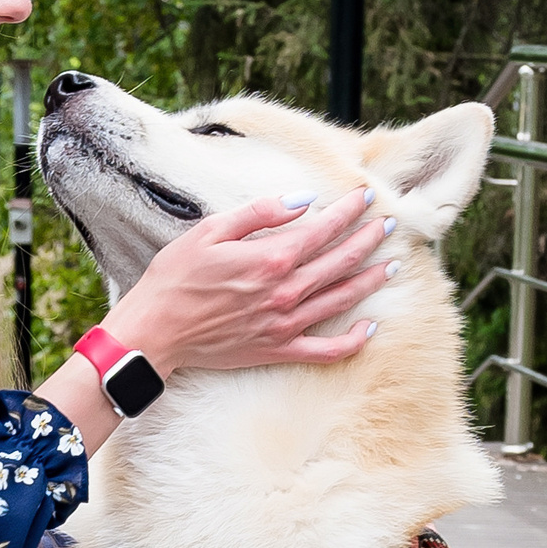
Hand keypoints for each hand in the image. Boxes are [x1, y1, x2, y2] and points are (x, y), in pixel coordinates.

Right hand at [100, 187, 393, 373]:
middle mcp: (285, 292)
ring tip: (391, 265)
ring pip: (342, 299)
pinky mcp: (278, 349)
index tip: (365, 196)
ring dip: (371, 280)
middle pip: (341, 261)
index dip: (349, 211)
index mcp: (271, 259)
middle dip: (369, 239)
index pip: (323, 230)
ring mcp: (285, 324)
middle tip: (388, 224)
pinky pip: (327, 350)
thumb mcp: (210, 231)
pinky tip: (370, 327)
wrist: (155, 330)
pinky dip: (353, 340)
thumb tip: (302, 200)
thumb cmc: (176, 277)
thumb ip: (259, 214)